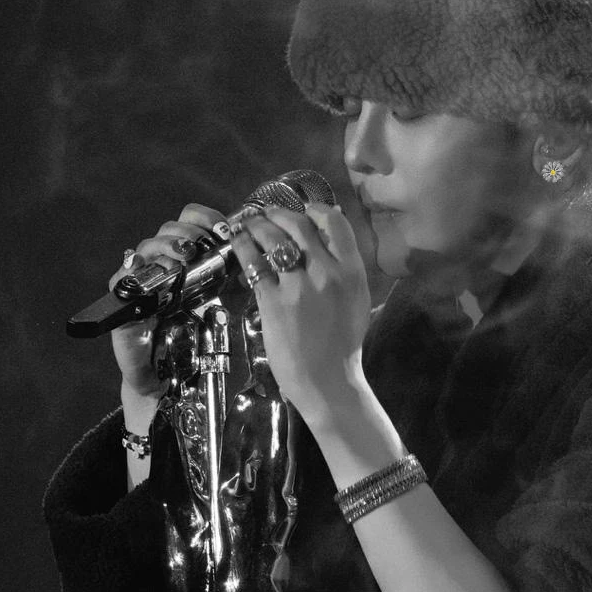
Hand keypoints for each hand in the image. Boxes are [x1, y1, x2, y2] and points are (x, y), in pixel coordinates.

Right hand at [108, 203, 225, 399]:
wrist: (168, 379)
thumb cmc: (195, 341)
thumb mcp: (222, 302)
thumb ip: (235, 276)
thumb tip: (256, 251)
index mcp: (189, 259)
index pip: (191, 220)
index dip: (205, 218)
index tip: (223, 229)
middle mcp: (164, 264)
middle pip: (169, 228)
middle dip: (188, 232)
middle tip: (201, 245)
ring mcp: (142, 280)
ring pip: (147, 247)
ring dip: (166, 246)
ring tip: (183, 256)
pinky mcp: (124, 301)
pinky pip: (121, 277)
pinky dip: (132, 268)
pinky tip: (146, 267)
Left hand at [227, 203, 372, 423]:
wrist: (328, 382)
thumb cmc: (342, 346)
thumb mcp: (355, 300)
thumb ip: (345, 268)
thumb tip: (332, 235)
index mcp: (352, 271)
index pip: (334, 223)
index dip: (314, 210)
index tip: (301, 211)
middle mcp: (327, 273)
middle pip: (299, 225)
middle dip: (277, 213)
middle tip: (264, 213)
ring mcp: (299, 286)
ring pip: (273, 238)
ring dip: (256, 225)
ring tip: (246, 224)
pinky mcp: (274, 302)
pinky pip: (254, 263)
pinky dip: (243, 247)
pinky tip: (237, 244)